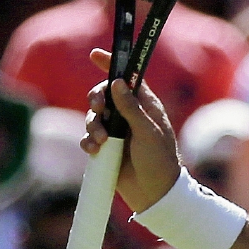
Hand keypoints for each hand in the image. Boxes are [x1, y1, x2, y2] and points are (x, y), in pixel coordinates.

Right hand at [81, 49, 180, 212]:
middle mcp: (129, 115)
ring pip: (93, 116)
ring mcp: (116, 131)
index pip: (128, 78)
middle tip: (98, 108)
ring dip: (93, 125)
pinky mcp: (106, 148)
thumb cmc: (159, 160)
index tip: (96, 54)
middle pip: (104, 95)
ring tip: (102, 141)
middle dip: (96, 99)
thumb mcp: (148, 132)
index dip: (113, 65)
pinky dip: (88, 142)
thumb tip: (118, 82)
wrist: (154, 193)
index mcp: (145, 105)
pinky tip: (95, 151)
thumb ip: (131, 108)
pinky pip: (89, 137)